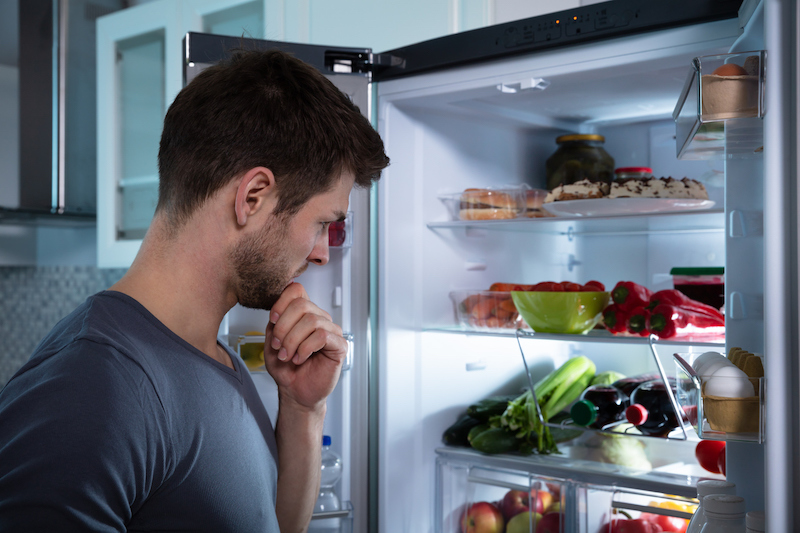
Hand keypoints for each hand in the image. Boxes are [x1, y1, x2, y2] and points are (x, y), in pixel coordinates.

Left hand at [263, 282, 346, 409]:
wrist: (294, 390)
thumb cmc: (285, 368)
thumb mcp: (271, 342)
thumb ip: (274, 322)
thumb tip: (280, 304)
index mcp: (303, 313)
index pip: (297, 290)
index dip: (282, 301)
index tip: (273, 319)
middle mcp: (319, 318)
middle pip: (301, 305)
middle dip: (283, 327)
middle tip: (277, 345)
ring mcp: (331, 330)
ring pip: (311, 321)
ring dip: (292, 341)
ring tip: (287, 355)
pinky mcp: (339, 345)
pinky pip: (321, 336)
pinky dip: (305, 349)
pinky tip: (300, 358)